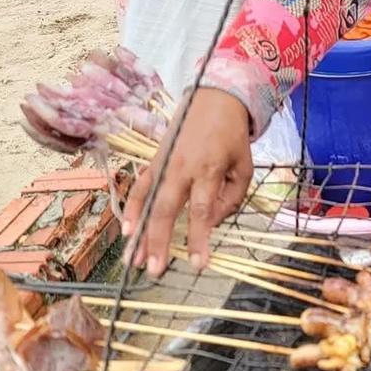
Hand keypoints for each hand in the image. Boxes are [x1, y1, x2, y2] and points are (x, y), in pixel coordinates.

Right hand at [122, 89, 253, 276]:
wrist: (215, 99)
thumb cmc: (232, 137)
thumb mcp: (244, 167)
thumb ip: (230, 198)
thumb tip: (211, 224)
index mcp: (208, 169)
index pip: (202, 211)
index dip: (199, 239)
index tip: (198, 264)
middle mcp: (181, 167)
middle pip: (165, 209)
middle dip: (158, 242)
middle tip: (154, 271)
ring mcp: (163, 163)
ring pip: (146, 200)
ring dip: (138, 231)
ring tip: (132, 259)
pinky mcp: (154, 160)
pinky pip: (139, 187)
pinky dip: (130, 208)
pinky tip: (126, 229)